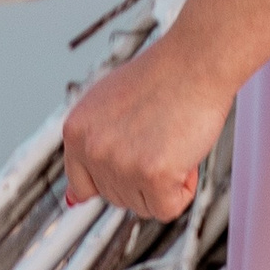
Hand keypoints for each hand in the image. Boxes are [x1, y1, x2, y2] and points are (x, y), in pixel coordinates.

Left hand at [62, 32, 229, 219]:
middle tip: (160, 135)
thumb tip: (73, 199)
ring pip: (144, 206)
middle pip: (117, 198)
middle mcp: (91, 148)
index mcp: (75, 130)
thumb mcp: (108, 105)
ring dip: (165, 182)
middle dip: (143, 176)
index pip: (82, 185)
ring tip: (172, 139)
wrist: (196, 60)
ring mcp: (119, 164)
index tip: (132, 162)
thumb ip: (92, 148)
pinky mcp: (152, 176)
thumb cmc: (163, 76)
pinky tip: (185, 155)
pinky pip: (169, 208)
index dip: (114, 177)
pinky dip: (184, 189)